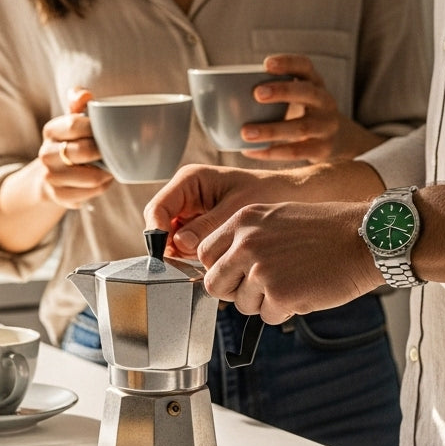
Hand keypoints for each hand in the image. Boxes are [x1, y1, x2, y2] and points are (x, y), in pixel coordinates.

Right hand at [37, 86, 111, 209]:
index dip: (96, 127)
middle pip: (84, 151)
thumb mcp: (74, 118)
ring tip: (111, 165)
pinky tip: (103, 179)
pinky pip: (93, 193)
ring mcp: (51, 177)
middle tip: (115, 149)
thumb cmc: (73, 140)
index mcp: (51, 130)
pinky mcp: (59, 196)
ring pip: (92, 177)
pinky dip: (103, 186)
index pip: (75, 124)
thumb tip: (85, 94)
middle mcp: (46, 154)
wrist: (53, 173)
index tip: (108, 129)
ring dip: (108, 172)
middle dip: (104, 151)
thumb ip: (79, 100)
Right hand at [145, 163, 305, 257]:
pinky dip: (195, 256)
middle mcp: (185, 194)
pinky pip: (186, 245)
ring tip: (209, 262)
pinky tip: (214, 261)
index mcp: (190, 180)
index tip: (168, 255)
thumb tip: (180, 243)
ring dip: (184, 254)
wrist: (287, 195)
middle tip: (190, 264)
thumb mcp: (237, 209)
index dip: (157, 232)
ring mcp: (190, 211)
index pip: (158, 208)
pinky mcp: (199, 226)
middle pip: (160, 226)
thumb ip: (207, 226)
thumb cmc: (266, 193)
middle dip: (171, 247)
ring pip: (171, 239)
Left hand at [197, 200, 380, 323]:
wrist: (364, 238)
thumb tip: (226, 264)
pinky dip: (285, 311)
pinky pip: (268, 317)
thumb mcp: (276, 217)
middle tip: (260, 288)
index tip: (235, 274)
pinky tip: (304, 291)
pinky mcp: (280, 295)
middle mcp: (246, 243)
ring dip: (265, 302)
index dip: (219, 268)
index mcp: (243, 220)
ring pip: (243, 304)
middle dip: (234, 292)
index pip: (205, 253)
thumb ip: (247, 238)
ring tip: (293, 282)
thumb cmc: (327, 229)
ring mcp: (261, 270)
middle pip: (214, 284)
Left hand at [241, 54, 382, 162]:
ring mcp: (327, 127)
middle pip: (308, 93)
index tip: (266, 64)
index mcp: (315, 83)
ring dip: (272, 129)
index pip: (306, 66)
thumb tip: (212, 94)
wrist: (340, 140)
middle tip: (256, 94)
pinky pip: (297, 152)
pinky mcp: (323, 150)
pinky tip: (250, 151)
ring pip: (302, 128)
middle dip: (283, 91)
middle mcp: (325, 102)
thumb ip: (270, 92)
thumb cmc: (303, 113)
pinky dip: (272, 152)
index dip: (288, 63)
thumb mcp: (297, 97)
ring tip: (246, 132)